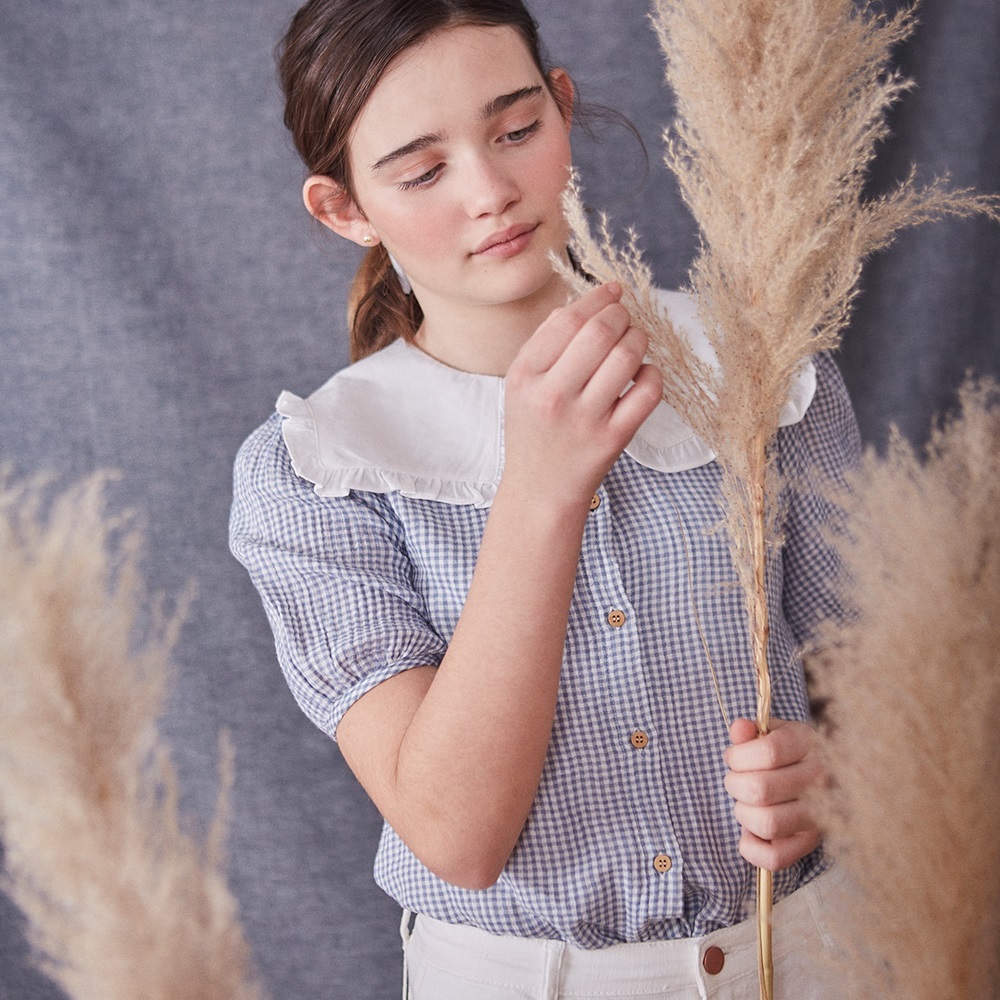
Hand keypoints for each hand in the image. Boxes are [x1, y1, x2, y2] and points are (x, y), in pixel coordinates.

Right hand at [501, 282, 661, 508]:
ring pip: (627, 357)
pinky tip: (642, 376)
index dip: (596, 299)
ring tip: (634, 343)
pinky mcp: (613, 439)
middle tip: (625, 318)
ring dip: (639, 340)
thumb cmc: (534, 432)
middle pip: (600, 332)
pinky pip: (648, 392)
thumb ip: (544, 344)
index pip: (566, 320)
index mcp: (524, 376)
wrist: (540, 491)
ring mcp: (584, 420)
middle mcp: (552, 397)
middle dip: (621, 315)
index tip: (613, 292)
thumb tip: (583, 303)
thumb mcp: (521, 386)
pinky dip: (652, 375)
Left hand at [723, 718, 824, 871]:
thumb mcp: (770, 732)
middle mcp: (820, 780)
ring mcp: (819, 814)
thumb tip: (739, 729)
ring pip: (768, 823)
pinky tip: (749, 832)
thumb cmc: (785, 752)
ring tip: (746, 804)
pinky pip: (775, 857)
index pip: (768, 752)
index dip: (739, 757)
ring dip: (743, 814)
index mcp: (808, 744)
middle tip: (737, 782)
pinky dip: (752, 848)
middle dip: (735, 785)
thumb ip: (750, 731)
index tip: (734, 758)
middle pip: (761, 789)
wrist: (822, 774)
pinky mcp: (811, 843)